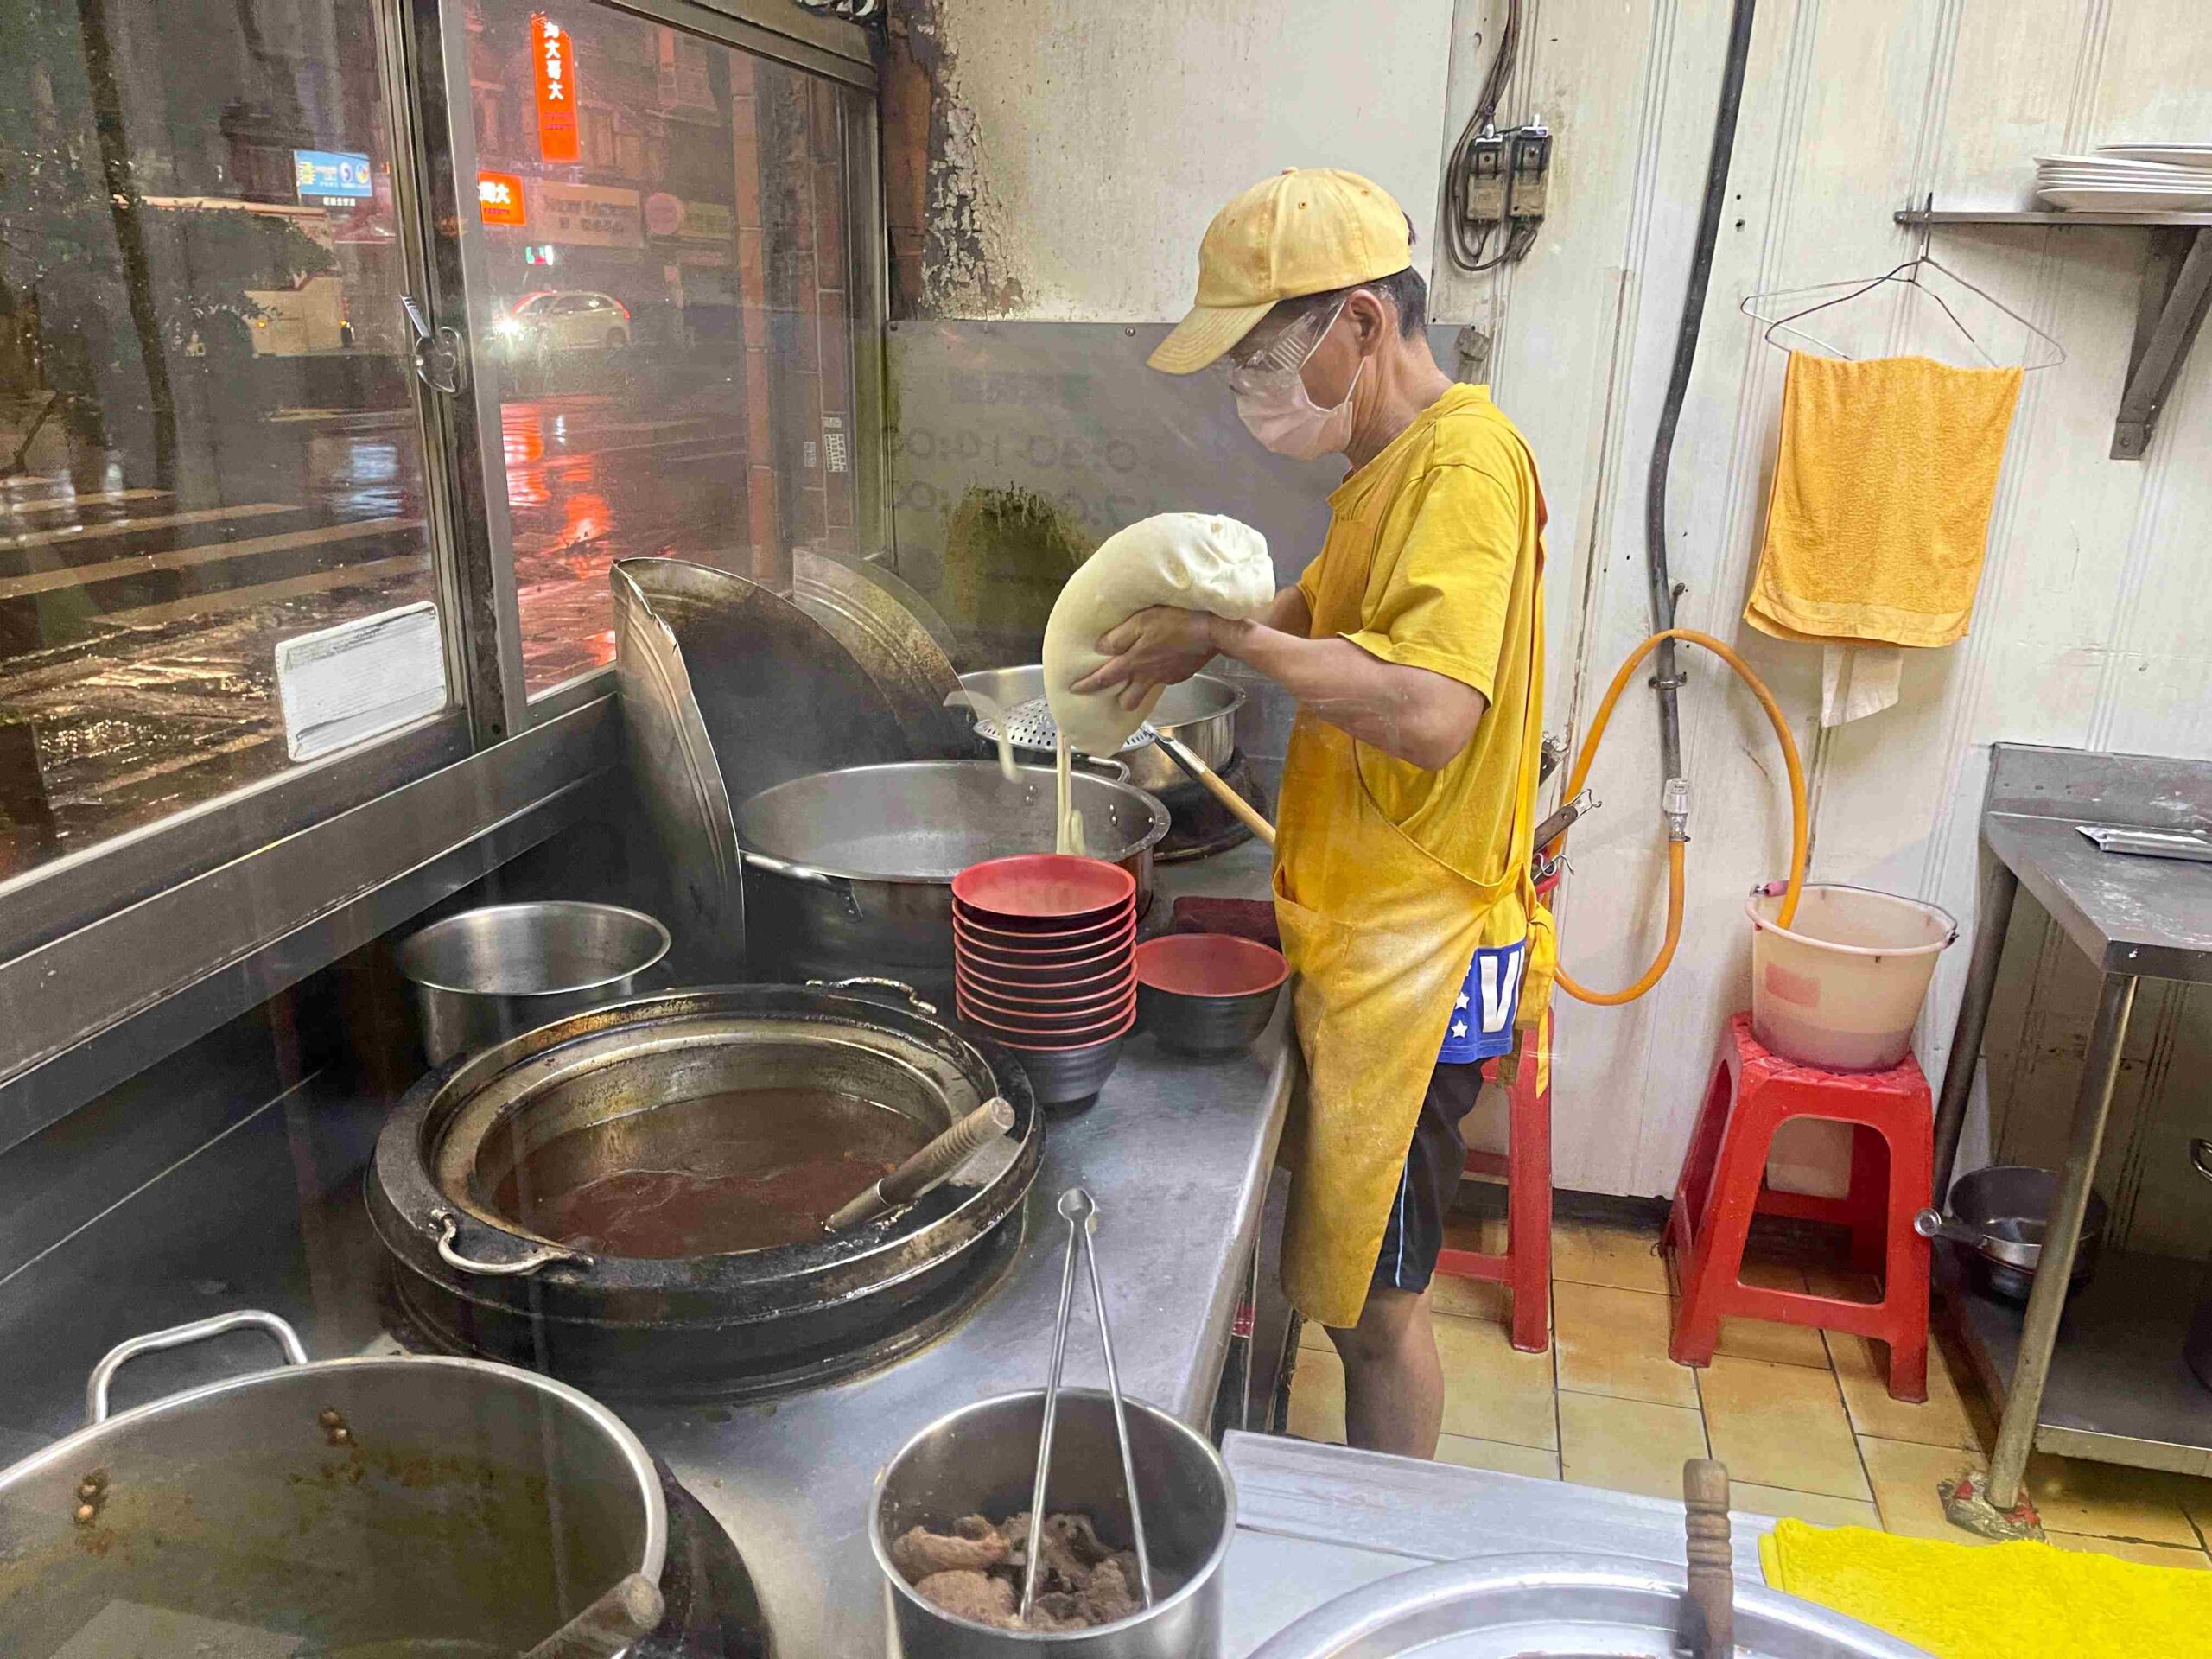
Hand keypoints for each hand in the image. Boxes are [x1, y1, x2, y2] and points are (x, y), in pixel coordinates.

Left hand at [1069, 606, 1219, 709]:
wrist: (1211, 630)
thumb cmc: (1177, 622)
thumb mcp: (1141, 621)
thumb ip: (1118, 636)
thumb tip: (1101, 646)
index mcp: (1133, 663)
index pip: (1103, 679)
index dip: (1086, 686)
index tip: (1075, 690)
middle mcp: (1147, 675)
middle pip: (1126, 701)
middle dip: (1118, 698)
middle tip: (1113, 689)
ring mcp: (1164, 677)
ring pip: (1144, 694)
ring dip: (1137, 690)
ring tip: (1135, 677)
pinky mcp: (1179, 674)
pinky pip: (1162, 680)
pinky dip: (1157, 675)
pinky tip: (1160, 661)